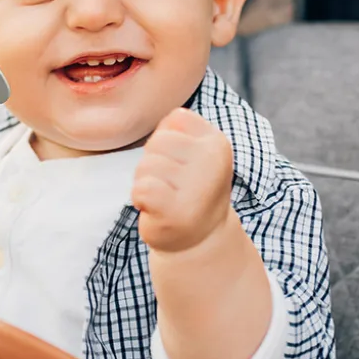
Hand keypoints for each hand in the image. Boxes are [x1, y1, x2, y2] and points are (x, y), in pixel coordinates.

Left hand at [131, 108, 233, 253]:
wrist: (200, 240)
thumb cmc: (190, 190)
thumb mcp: (194, 152)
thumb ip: (178, 129)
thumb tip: (164, 123)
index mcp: (217, 142)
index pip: (174, 118)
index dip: (168, 141)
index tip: (181, 164)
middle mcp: (213, 161)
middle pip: (157, 141)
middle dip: (154, 162)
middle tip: (170, 186)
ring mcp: (197, 187)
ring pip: (146, 165)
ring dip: (146, 182)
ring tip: (165, 198)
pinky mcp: (177, 211)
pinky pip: (141, 188)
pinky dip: (140, 199)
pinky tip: (156, 209)